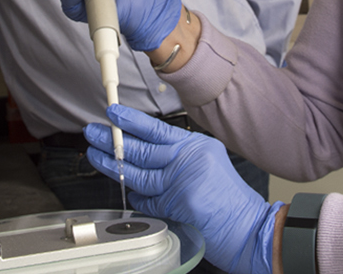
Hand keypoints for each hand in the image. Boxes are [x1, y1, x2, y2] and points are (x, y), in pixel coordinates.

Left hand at [84, 105, 283, 273]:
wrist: (249, 229)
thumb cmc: (229, 201)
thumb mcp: (207, 167)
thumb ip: (179, 160)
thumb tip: (144, 155)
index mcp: (196, 147)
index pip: (157, 129)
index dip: (131, 121)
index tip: (112, 114)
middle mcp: (189, 160)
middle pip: (142, 148)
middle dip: (112, 140)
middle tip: (92, 132)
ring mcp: (182, 181)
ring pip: (137, 172)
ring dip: (112, 164)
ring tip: (94, 154)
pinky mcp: (177, 202)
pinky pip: (146, 200)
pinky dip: (136, 198)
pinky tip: (127, 192)